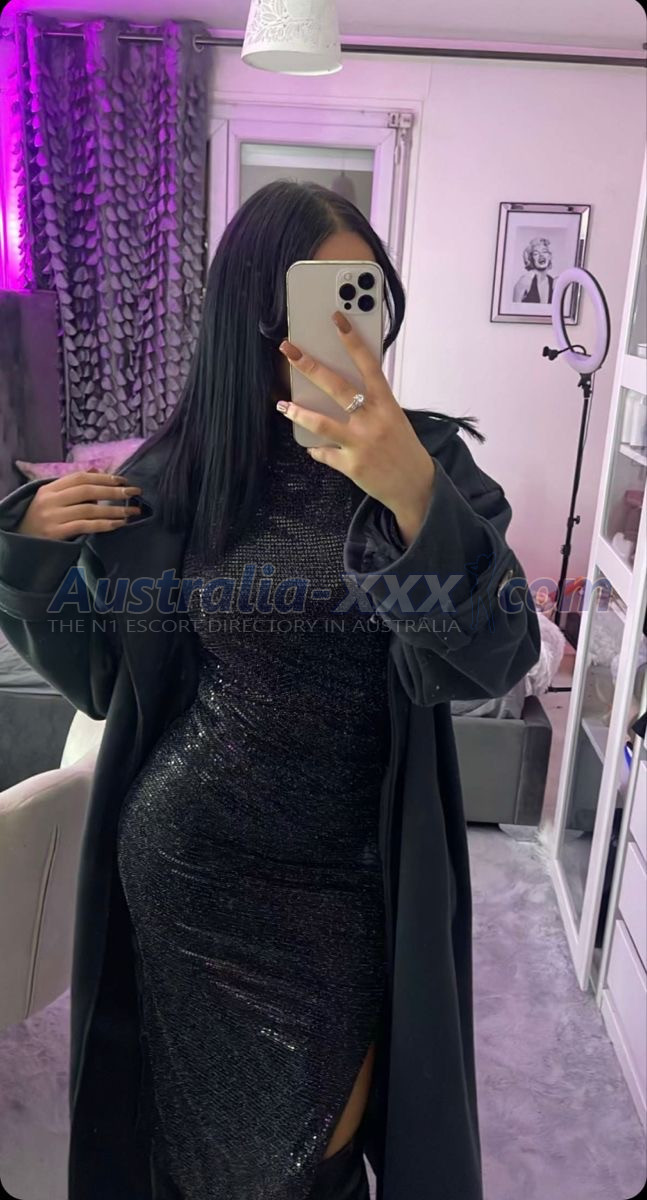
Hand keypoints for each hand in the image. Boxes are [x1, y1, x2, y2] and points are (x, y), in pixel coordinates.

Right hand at [16, 470, 141, 540]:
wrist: (21, 543)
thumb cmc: (40, 520)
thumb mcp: (51, 499)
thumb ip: (72, 487)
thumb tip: (98, 472)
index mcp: (49, 488)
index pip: (80, 477)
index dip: (103, 477)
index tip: (123, 480)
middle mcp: (50, 500)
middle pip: (87, 491)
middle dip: (113, 491)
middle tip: (134, 492)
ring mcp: (53, 517)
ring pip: (89, 509)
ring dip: (114, 510)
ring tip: (132, 511)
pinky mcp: (56, 533)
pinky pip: (86, 526)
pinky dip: (105, 524)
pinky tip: (119, 524)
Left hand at [277, 311, 435, 545]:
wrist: (416, 486)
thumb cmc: (403, 448)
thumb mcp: (394, 419)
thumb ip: (372, 404)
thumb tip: (342, 392)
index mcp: (387, 404)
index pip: (369, 365)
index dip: (353, 341)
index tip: (338, 320)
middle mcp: (373, 420)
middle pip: (336, 387)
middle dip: (310, 366)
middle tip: (289, 351)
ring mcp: (361, 443)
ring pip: (322, 423)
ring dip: (299, 412)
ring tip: (284, 405)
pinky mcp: (352, 465)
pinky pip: (324, 454)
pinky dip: (317, 450)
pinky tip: (312, 447)